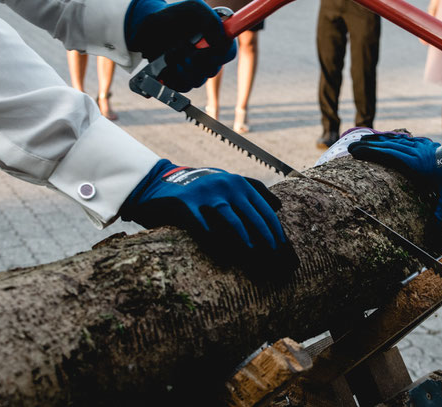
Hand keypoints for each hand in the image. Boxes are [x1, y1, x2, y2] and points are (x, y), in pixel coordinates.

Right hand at [119, 160, 295, 267]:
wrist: (157, 182)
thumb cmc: (199, 187)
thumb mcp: (226, 181)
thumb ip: (252, 189)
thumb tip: (279, 205)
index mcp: (239, 183)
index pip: (264, 210)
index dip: (276, 232)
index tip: (284, 251)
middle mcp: (225, 185)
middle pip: (252, 216)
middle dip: (266, 240)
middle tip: (275, 260)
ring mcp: (204, 193)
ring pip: (231, 219)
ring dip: (244, 239)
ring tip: (253, 256)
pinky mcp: (184, 203)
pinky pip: (202, 224)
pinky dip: (213, 240)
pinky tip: (222, 256)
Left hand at [124, 0, 236, 91]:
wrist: (147, 29)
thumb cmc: (171, 16)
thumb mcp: (194, 9)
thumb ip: (211, 21)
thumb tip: (222, 43)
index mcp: (216, 40)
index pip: (229, 53)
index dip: (219, 54)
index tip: (203, 46)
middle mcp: (208, 57)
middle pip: (212, 70)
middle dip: (194, 59)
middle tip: (179, 46)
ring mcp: (194, 70)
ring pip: (197, 80)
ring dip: (180, 67)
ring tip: (168, 53)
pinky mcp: (181, 80)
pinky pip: (182, 87)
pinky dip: (172, 77)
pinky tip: (165, 65)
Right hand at [348, 127, 441, 223]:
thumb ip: (441, 213)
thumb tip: (435, 233)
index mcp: (417, 163)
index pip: (388, 154)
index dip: (370, 152)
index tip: (355, 150)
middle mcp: (418, 152)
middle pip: (389, 145)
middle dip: (369, 145)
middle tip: (353, 145)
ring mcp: (425, 147)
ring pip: (398, 140)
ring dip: (382, 139)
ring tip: (368, 140)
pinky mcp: (432, 146)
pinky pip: (409, 140)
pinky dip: (398, 139)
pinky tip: (395, 140)